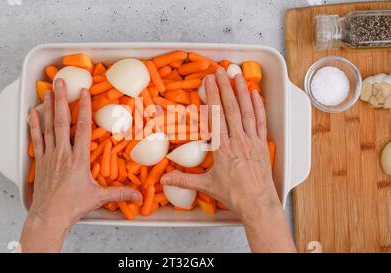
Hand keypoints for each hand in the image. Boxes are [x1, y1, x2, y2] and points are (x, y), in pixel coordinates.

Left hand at [20, 79, 141, 251]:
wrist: (49, 216)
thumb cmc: (73, 206)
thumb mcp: (98, 198)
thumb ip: (119, 193)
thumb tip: (139, 195)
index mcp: (79, 159)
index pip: (82, 128)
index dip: (84, 109)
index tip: (84, 92)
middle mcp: (63, 153)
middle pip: (62, 121)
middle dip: (62, 99)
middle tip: (60, 81)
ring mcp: (49, 156)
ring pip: (48, 126)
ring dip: (49, 107)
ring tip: (48, 91)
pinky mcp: (39, 161)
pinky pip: (36, 139)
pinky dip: (34, 125)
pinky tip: (32, 113)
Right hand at [161, 68, 294, 251]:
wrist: (257, 203)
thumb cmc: (233, 194)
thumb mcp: (206, 185)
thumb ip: (183, 180)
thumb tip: (163, 180)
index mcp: (222, 148)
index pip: (215, 117)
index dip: (212, 97)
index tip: (208, 82)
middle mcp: (237, 140)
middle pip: (230, 109)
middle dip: (224, 87)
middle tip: (220, 71)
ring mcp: (251, 141)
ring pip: (246, 111)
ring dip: (241, 92)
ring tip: (237, 76)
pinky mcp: (262, 144)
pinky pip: (260, 122)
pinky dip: (258, 106)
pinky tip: (255, 94)